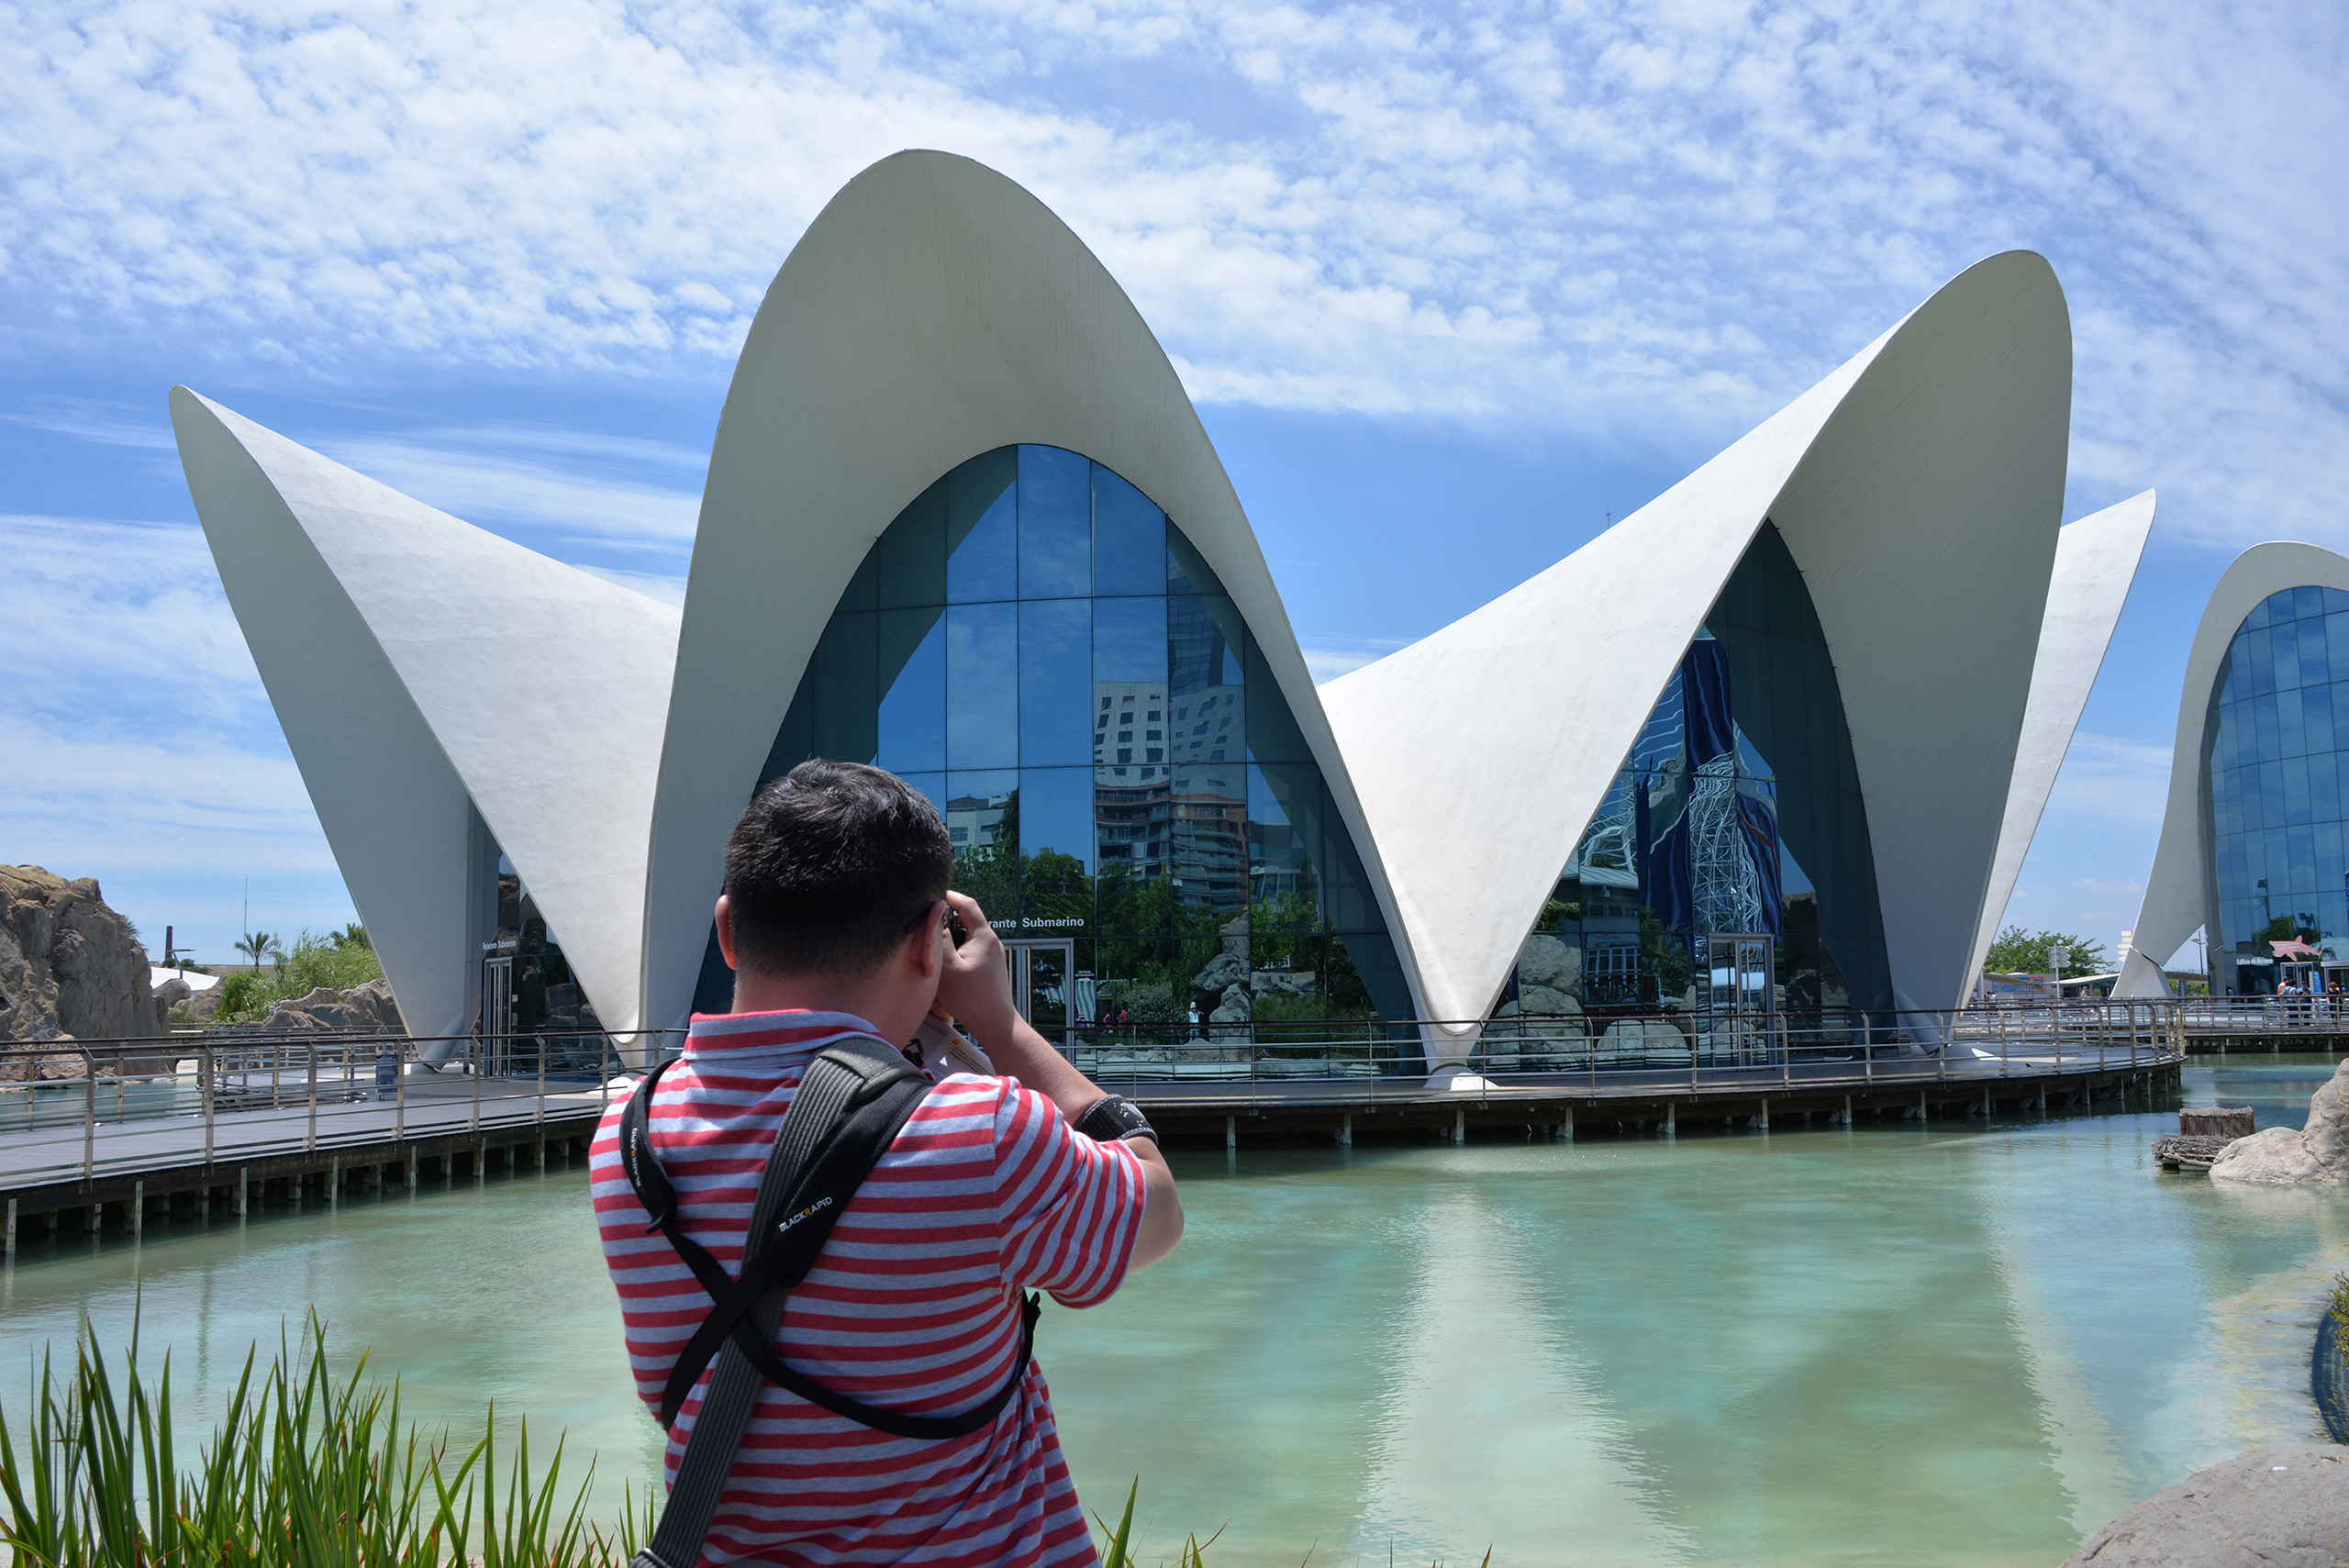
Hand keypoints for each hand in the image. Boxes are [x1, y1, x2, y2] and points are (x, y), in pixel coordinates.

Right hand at [935, 890, 1016, 1043]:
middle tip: (927, 927)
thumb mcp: (948, 967)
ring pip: (966, 937)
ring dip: (950, 940)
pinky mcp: (988, 967)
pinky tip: (945, 967)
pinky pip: (969, 951)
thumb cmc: (974, 999)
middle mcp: (991, 942)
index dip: (949, 896)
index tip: (932, 896)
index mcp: (984, 936)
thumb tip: (935, 918)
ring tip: (934, 950)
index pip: (967, 904)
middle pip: (966, 920)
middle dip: (946, 921)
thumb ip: (940, 940)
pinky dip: (955, 953)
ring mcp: (991, 955)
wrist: (995, 1024)